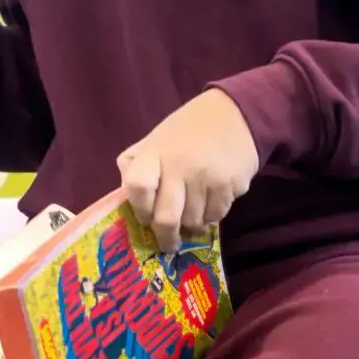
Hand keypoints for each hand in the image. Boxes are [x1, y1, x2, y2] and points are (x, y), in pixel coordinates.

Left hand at [117, 89, 257, 252]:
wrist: (234, 114)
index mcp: (154, 153)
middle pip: (166, 218)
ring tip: (192, 220)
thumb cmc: (187, 130)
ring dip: (191, 227)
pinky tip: (210, 206)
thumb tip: (125, 195)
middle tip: (169, 244)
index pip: (136, 187)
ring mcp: (205, 177)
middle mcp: (179, 166)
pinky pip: (216, 216)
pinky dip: (211, 218)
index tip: (145, 217)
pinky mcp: (230, 185)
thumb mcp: (155, 139)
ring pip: (193, 222)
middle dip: (166, 238)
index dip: (139, 208)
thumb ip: (135, 163)